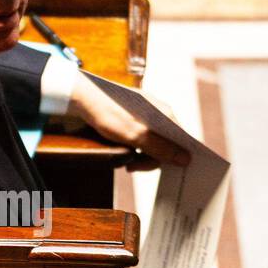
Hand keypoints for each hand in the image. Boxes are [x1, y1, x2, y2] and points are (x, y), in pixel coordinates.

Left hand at [68, 72, 189, 168]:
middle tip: (132, 167)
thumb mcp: (134, 135)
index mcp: (164, 113)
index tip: (160, 170)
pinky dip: (134, 148)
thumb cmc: (108, 113)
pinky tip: (124, 152)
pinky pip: (142, 137)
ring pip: (152, 142)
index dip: (173, 157)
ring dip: (141, 156)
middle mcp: (158, 112)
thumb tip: (185, 159)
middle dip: (150, 159)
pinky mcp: (134, 118)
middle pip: (165, 143)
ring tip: (126, 162)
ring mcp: (146, 115)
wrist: (82, 97)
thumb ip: (159, 147)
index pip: (179, 140)